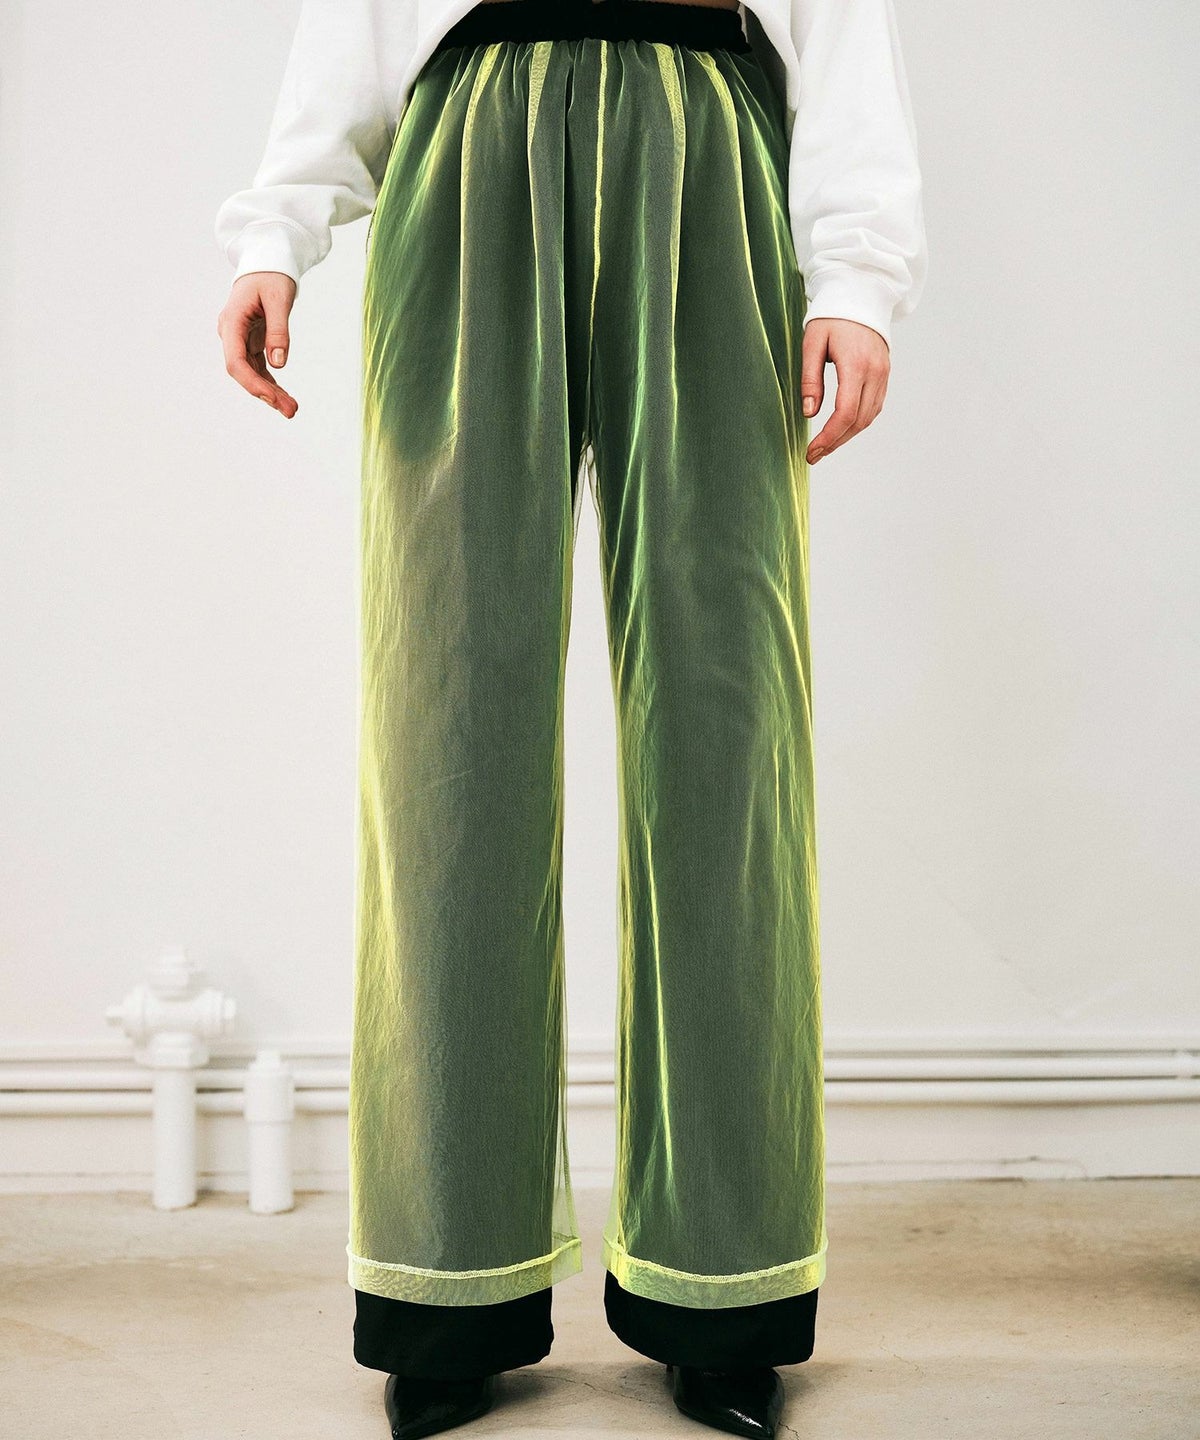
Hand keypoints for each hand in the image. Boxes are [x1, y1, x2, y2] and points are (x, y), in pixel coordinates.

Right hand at [217, 272, 298, 417]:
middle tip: (291, 411)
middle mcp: (231, 333)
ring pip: (252, 373)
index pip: (236, 361)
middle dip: (265, 393)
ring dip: (270, 392)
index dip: (252, 384)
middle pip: (243, 372)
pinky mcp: (251, 341)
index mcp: (232, 321)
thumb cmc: (271, 275)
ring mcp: (240, 339)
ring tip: (291, 409)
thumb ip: (279, 330)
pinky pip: (259, 367)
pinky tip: (284, 397)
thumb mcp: (279, 299)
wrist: (267, 260)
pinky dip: (271, 382)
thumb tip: (279, 363)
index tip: (272, 399)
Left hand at [800, 318, 889, 462]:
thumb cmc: (831, 317)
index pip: (846, 413)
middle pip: (858, 421)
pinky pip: (874, 407)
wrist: (861, 295)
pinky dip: (859, 422)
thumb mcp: (812, 343)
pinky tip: (842, 429)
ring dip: (847, 436)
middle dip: (836, 442)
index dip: (829, 437)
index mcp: (856, 364)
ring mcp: (884, 374)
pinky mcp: (885, 374)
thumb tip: (809, 413)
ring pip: (869, 417)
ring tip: (825, 446)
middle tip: (814, 455)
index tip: (812, 451)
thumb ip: (811, 379)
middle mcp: (875, 372)